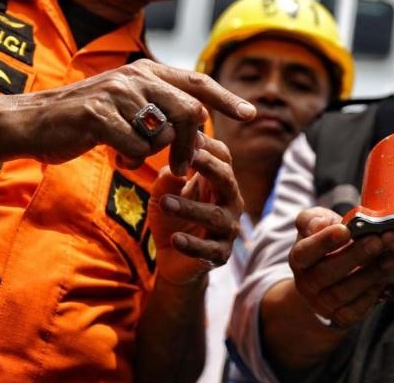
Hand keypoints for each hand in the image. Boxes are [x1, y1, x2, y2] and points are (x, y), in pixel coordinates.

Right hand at [5, 59, 255, 174]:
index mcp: (147, 72)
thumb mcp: (129, 105)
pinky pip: (137, 146)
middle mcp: (136, 76)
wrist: (35, 121)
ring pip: (164, 131)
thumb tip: (200, 127)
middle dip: (192, 145)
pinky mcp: (99, 114)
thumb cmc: (88, 119)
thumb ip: (162, 109)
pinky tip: (114, 154)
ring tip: (131, 154)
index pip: (198, 82)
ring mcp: (118, 93)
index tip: (251, 114)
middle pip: (190, 112)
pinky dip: (130, 158)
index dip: (227, 98)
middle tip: (182, 168)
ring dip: (155, 153)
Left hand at [148, 133, 243, 283]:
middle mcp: (230, 202)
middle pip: (226, 180)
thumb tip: (173, 164)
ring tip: (165, 203)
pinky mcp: (220, 254)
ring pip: (215, 216)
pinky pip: (210, 250)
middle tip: (190, 158)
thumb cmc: (173, 218)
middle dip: (210, 167)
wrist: (174, 258)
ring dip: (190, 208)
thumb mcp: (164, 193)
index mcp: (219, 182)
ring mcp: (228, 229)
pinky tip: (176, 239)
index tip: (188, 136)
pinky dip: (193, 244)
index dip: (208, 146)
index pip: (222, 157)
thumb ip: (168, 178)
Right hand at [289, 207, 389, 328]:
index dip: (323, 242)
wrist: (332, 276)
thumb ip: (313, 219)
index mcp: (299, 259)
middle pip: (325, 273)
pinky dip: (374, 290)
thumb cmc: (328, 244)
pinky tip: (387, 274)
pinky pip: (357, 308)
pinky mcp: (342, 316)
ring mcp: (323, 304)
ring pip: (343, 292)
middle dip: (354, 256)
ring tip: (390, 256)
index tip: (345, 230)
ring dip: (369, 273)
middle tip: (377, 241)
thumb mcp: (317, 224)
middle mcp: (306, 284)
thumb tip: (318, 225)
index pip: (305, 252)